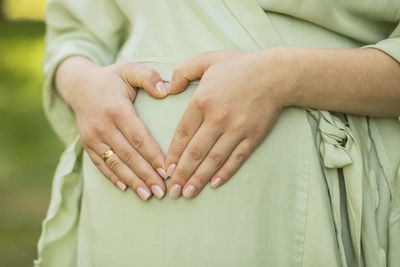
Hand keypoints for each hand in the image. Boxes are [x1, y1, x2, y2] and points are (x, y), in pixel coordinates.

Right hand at [55, 56, 169, 200]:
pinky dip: (112, 178)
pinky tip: (125, 189)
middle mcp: (103, 126)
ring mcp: (93, 137)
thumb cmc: (111, 79)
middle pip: (128, 155)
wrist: (79, 85)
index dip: (153, 155)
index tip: (167, 171)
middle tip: (162, 192)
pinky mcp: (87, 144)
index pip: (139, 137)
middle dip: (146, 175)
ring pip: (115, 163)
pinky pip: (100, 164)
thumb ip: (148, 77)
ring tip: (147, 196)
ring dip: (132, 181)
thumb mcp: (129, 69)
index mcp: (117, 110)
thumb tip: (165, 92)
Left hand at [165, 49, 290, 198]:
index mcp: (202, 101)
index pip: (182, 134)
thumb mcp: (206, 60)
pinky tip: (214, 184)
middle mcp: (217, 118)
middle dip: (181, 174)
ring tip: (188, 194)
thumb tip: (167, 90)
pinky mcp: (252, 136)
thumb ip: (182, 71)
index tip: (165, 169)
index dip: (172, 154)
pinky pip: (236, 159)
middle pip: (195, 152)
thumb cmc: (239, 66)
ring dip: (199, 179)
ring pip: (213, 160)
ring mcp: (236, 129)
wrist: (275, 74)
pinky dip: (224, 173)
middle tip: (172, 191)